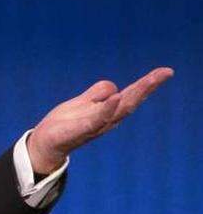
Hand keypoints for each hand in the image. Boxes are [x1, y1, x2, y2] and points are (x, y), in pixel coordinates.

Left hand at [27, 67, 174, 173]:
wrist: (46, 142)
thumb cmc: (66, 122)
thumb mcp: (84, 102)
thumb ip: (98, 93)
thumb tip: (113, 88)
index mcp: (109, 111)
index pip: (132, 94)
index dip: (149, 83)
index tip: (166, 71)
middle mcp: (108, 119)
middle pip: (132, 100)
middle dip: (148, 86)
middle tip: (165, 73)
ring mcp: (96, 125)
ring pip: (119, 109)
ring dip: (135, 94)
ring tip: (148, 81)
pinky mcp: (81, 130)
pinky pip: (97, 119)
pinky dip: (107, 109)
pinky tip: (115, 97)